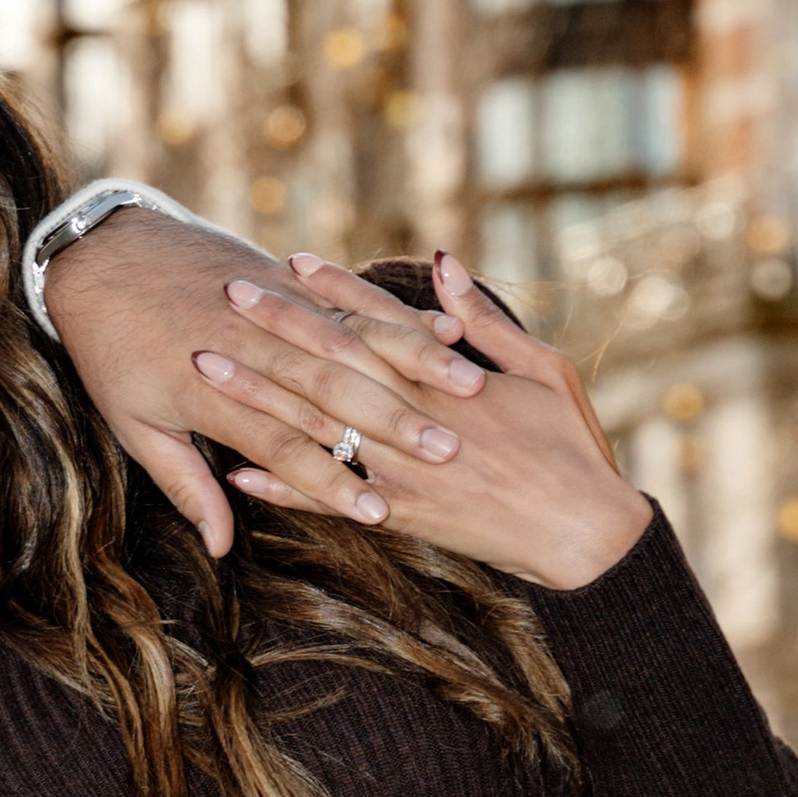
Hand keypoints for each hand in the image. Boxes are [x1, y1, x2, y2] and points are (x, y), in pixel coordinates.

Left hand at [44, 210, 485, 555]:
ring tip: (467, 381)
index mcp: (209, 394)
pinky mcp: (283, 277)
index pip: (286, 447)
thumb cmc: (108, 349)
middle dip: (399, 422)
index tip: (384, 513)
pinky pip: (348, 297)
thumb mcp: (130, 421)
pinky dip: (397, 316)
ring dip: (415, 361)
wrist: (96, 256)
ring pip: (358, 338)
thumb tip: (220, 545)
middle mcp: (251, 351)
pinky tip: (442, 329)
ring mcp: (271, 309)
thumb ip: (184, 482)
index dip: (334, 484)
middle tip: (454, 449)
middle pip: (338, 391)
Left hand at [198, 249, 650, 590]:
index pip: (384, 321)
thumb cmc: (573, 447)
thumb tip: (444, 264)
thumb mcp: (544, 370)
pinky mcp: (402, 516)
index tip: (294, 259)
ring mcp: (405, 470)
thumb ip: (486, 322)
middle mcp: (421, 419)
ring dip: (261, 395)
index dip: (339, 288)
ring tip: (210, 364)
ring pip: (320, 426)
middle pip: (337, 363)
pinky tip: (235, 474)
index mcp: (455, 380)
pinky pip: (331, 502)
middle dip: (280, 326)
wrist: (587, 537)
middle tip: (229, 292)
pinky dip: (283, 488)